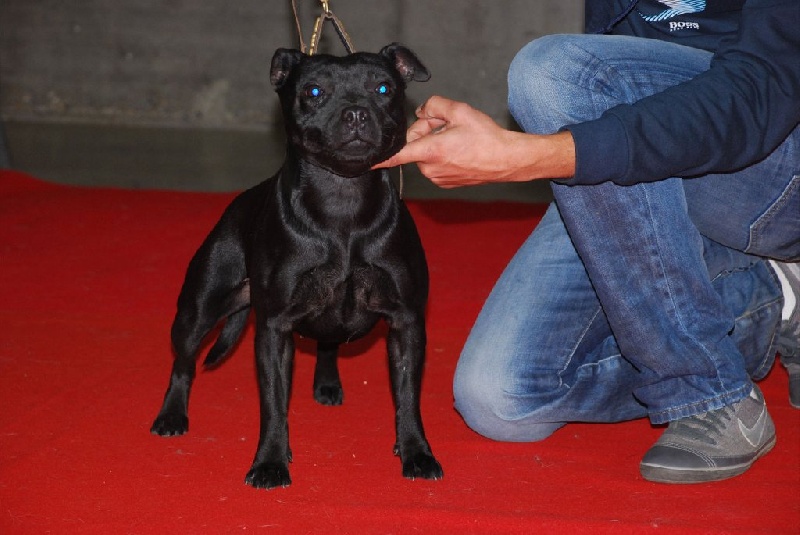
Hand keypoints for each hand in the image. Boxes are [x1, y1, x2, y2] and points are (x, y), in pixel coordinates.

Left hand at [374, 96, 575, 187]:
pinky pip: (434, 164)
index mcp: (431, 151)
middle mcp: (430, 168)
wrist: (507, 160)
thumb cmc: (487, 137)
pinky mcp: (445, 183)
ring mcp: (437, 178)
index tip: (362, 164)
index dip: (378, 159)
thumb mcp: (460, 111)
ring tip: (458, 139)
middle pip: (415, 144)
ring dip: (435, 143)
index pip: (397, 156)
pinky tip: (460, 150)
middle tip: (448, 126)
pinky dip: (442, 154)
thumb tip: (421, 110)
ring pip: (425, 154)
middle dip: (426, 131)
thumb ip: (434, 105)